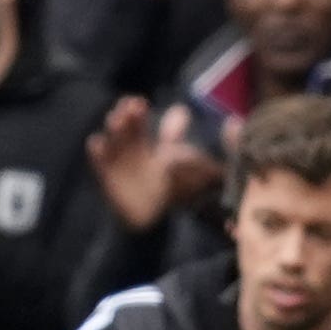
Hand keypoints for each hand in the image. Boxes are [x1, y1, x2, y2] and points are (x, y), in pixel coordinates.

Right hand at [87, 101, 224, 233]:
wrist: (159, 225)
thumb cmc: (182, 196)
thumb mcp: (205, 168)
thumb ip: (219, 149)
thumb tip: (233, 122)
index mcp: (149, 145)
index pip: (141, 123)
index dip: (138, 112)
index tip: (141, 104)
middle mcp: (133, 153)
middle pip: (126, 129)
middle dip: (126, 116)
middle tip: (131, 108)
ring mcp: (120, 167)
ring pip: (114, 142)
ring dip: (114, 130)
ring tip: (116, 120)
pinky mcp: (109, 182)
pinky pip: (101, 167)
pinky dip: (97, 155)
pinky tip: (97, 143)